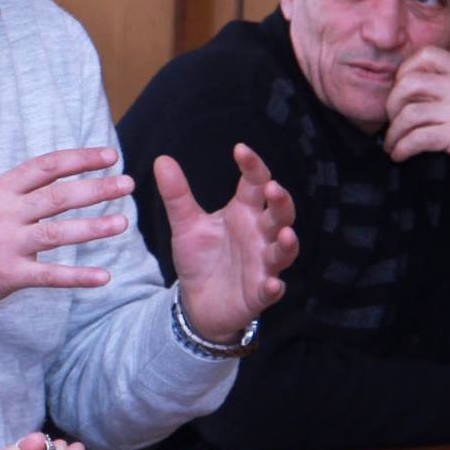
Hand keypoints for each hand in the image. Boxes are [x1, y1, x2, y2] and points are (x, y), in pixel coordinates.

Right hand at [0, 148, 133, 321]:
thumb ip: (13, 190)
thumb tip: (50, 176)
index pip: (46, 166)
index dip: (80, 159)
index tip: (109, 155)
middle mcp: (5, 214)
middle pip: (58, 196)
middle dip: (96, 188)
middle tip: (126, 184)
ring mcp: (7, 244)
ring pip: (57, 233)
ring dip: (93, 228)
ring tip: (122, 224)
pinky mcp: (8, 275)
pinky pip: (49, 276)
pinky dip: (78, 277)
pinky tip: (103, 277)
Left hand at [159, 144, 298, 342]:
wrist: (197, 301)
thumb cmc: (200, 258)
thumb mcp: (186, 225)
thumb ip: (177, 195)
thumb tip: (161, 159)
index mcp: (244, 213)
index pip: (255, 184)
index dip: (253, 166)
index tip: (240, 149)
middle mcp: (260, 235)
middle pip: (279, 214)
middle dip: (280, 201)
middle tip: (272, 187)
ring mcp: (263, 264)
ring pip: (283, 251)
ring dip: (287, 243)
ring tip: (286, 234)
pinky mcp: (259, 293)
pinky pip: (270, 290)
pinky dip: (273, 287)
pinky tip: (273, 284)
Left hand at [384, 47, 449, 211]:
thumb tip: (405, 84)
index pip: (426, 55)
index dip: (404, 72)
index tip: (400, 93)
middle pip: (409, 83)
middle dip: (392, 105)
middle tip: (392, 121)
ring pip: (409, 114)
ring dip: (394, 133)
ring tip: (393, 144)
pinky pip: (416, 138)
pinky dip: (402, 148)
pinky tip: (400, 154)